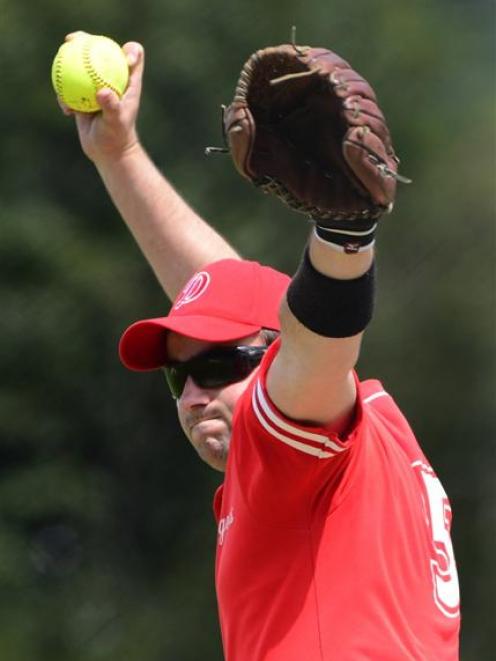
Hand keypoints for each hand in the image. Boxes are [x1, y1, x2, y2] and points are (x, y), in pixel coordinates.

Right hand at [58, 32, 144, 163]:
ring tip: (58, 60)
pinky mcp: (83, 97)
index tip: (122, 56)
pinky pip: (70, 90)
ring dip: (68, 61)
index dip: (129, 50)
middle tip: (72, 40)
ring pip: (81, 67)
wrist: (108, 153)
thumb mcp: (115, 122)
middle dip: (87, 41)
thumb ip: (112, 106)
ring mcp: (96, 87)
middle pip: (101, 52)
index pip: (132, 56)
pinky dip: (64, 96)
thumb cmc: (116, 137)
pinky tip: (66, 110)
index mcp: (127, 81)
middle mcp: (112, 81)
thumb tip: (102, 91)